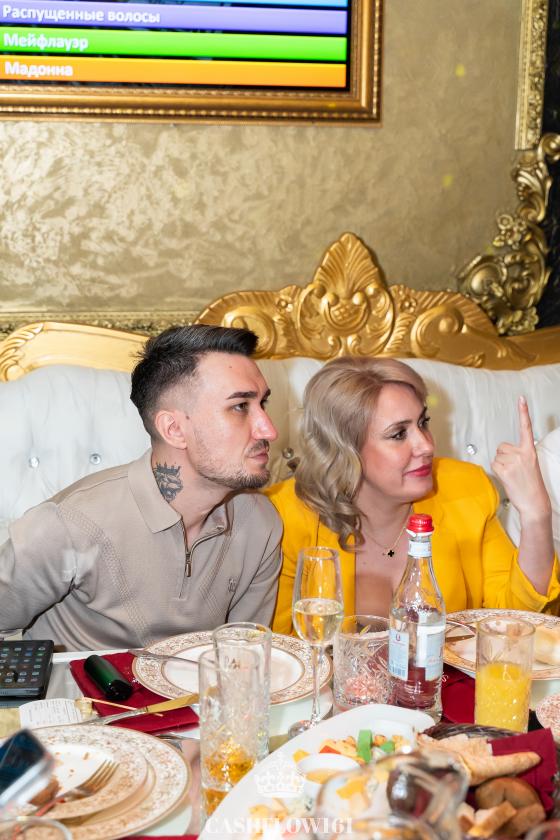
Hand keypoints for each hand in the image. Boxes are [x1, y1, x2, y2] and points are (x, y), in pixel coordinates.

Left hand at [491, 396, 550, 522]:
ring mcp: (513, 461)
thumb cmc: (531, 484)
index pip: (526, 428)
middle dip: (504, 457)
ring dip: (501, 465)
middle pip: (501, 446)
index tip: (521, 399)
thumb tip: (505, 452)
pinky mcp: (504, 469)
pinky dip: (497, 471)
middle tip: (514, 470)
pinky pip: (493, 464)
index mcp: (530, 450)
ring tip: (512, 475)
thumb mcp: (530, 464)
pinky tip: (507, 478)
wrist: (534, 502)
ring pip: (496, 456)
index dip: (523, 412)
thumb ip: (519, 455)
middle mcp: (522, 453)